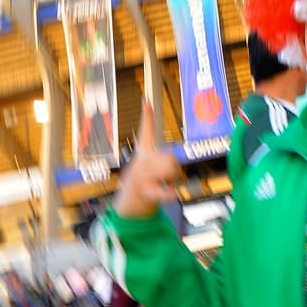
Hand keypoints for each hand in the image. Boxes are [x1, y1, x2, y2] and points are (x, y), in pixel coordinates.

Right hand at [114, 101, 181, 218]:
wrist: (129, 207)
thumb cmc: (144, 186)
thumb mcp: (151, 171)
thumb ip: (166, 164)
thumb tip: (177, 162)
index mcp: (143, 154)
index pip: (145, 131)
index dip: (146, 116)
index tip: (145, 99)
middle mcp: (140, 162)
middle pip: (171, 157)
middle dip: (175, 169)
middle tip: (166, 179)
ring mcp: (141, 177)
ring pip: (171, 170)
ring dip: (173, 180)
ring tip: (162, 187)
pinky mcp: (145, 192)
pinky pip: (162, 190)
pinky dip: (168, 193)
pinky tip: (173, 194)